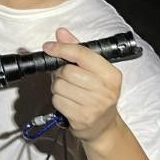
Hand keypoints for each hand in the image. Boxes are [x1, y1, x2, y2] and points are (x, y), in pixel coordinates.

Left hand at [43, 27, 123, 142]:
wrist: (103, 126)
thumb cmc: (97, 94)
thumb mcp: (93, 71)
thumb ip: (77, 50)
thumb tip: (61, 33)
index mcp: (111, 74)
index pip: (82, 54)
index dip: (61, 48)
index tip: (49, 47)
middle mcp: (106, 90)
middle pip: (66, 71)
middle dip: (60, 73)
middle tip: (66, 78)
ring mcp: (95, 106)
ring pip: (59, 86)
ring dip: (57, 87)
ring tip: (69, 91)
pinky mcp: (82, 118)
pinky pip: (57, 101)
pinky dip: (57, 100)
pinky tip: (68, 102)